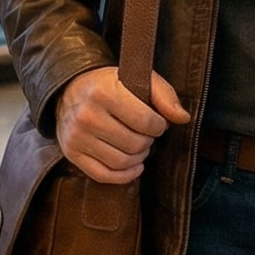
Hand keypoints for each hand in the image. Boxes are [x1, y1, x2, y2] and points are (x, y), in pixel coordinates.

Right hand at [54, 66, 189, 184]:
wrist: (70, 89)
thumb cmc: (111, 84)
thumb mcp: (138, 78)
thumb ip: (164, 95)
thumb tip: (183, 118)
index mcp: (104, 93)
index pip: (145, 122)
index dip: (159, 126)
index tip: (157, 122)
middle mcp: (87, 116)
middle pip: (135, 145)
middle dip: (148, 141)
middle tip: (146, 133)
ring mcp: (76, 137)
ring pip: (121, 163)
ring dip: (138, 158)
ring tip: (139, 146)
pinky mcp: (71, 153)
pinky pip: (103, 176)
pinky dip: (124, 176)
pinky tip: (134, 165)